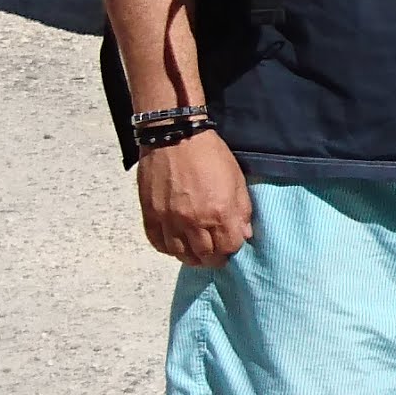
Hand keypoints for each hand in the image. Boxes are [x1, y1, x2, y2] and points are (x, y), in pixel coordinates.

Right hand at [137, 130, 255, 267]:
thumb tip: (244, 235)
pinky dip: (168, 248)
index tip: (230, 245)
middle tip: (214, 254)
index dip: (232, 249)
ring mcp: (169, 220)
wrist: (175, 136)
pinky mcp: (151, 215)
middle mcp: (194, 222)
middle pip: (205, 256)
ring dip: (191, 257)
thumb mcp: (236, 179)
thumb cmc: (210, 155)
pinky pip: (158, 243)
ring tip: (195, 252)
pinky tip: (175, 244)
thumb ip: (242, 210)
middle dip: (213, 258)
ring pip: (181, 255)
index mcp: (219, 213)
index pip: (229, 248)